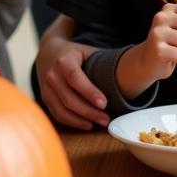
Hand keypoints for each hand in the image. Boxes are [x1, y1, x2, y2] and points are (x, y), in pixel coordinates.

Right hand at [35, 15, 106, 129]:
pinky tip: (87, 124)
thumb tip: (130, 71)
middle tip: (107, 119)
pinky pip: (58, 115)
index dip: (90, 92)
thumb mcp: (87, 51)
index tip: (105, 103)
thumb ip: (102, 61)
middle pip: (69, 99)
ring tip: (100, 123)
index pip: (75, 78)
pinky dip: (73, 122)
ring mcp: (46, 89)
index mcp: (64, 61)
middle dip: (89, 112)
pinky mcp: (45, 100)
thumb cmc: (75, 54)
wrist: (49, 54)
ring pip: (63, 110)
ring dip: (82, 120)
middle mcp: (52, 75)